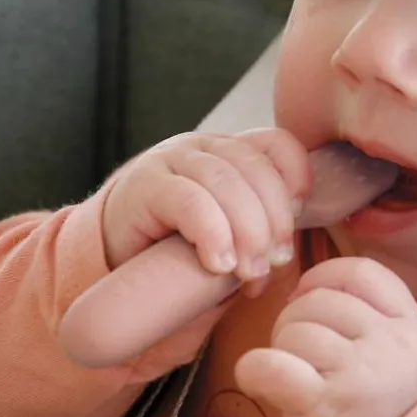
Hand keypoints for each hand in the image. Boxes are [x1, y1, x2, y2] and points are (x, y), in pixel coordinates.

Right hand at [101, 129, 309, 284]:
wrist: (114, 255)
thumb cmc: (181, 246)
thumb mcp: (228, 234)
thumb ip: (258, 230)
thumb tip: (288, 253)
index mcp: (231, 151)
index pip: (275, 144)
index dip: (295, 174)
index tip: (301, 213)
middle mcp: (204, 147)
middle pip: (255, 168)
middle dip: (274, 220)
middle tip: (275, 263)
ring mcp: (173, 160)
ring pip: (226, 183)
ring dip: (247, 232)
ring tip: (249, 273)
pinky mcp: (147, 184)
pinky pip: (190, 201)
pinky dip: (212, 234)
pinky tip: (218, 264)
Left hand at [235, 257, 416, 416]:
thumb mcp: (409, 359)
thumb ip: (377, 319)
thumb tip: (312, 287)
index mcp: (414, 328)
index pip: (361, 273)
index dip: (324, 278)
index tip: (309, 300)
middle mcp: (391, 345)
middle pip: (319, 300)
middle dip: (295, 319)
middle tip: (298, 354)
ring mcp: (359, 375)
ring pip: (294, 330)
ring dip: (281, 350)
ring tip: (292, 379)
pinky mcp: (323, 407)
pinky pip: (271, 364)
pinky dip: (255, 370)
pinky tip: (262, 383)